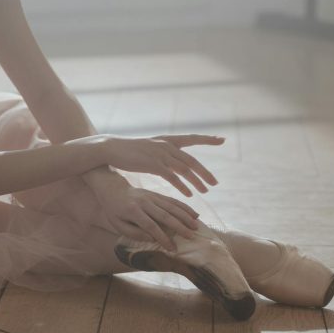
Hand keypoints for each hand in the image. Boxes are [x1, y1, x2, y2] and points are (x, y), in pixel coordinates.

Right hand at [71, 133, 223, 197]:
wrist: (111, 149)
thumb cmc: (129, 151)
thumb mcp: (149, 148)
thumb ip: (162, 152)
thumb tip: (171, 158)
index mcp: (167, 140)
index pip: (191, 138)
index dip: (207, 139)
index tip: (222, 140)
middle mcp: (166, 145)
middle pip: (191, 160)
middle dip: (205, 172)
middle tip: (215, 183)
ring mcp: (160, 154)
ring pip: (185, 169)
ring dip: (196, 181)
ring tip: (205, 191)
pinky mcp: (153, 164)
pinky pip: (172, 177)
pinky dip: (182, 186)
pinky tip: (189, 194)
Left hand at [96, 184, 201, 251]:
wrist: (113, 189)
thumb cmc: (115, 211)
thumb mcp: (118, 225)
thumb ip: (134, 233)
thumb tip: (152, 239)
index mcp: (133, 211)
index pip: (150, 226)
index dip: (162, 238)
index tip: (172, 248)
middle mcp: (144, 202)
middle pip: (165, 215)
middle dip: (179, 227)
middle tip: (190, 237)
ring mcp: (152, 196)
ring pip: (171, 206)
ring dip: (185, 216)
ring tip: (196, 226)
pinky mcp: (157, 194)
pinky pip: (173, 200)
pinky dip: (184, 207)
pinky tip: (194, 214)